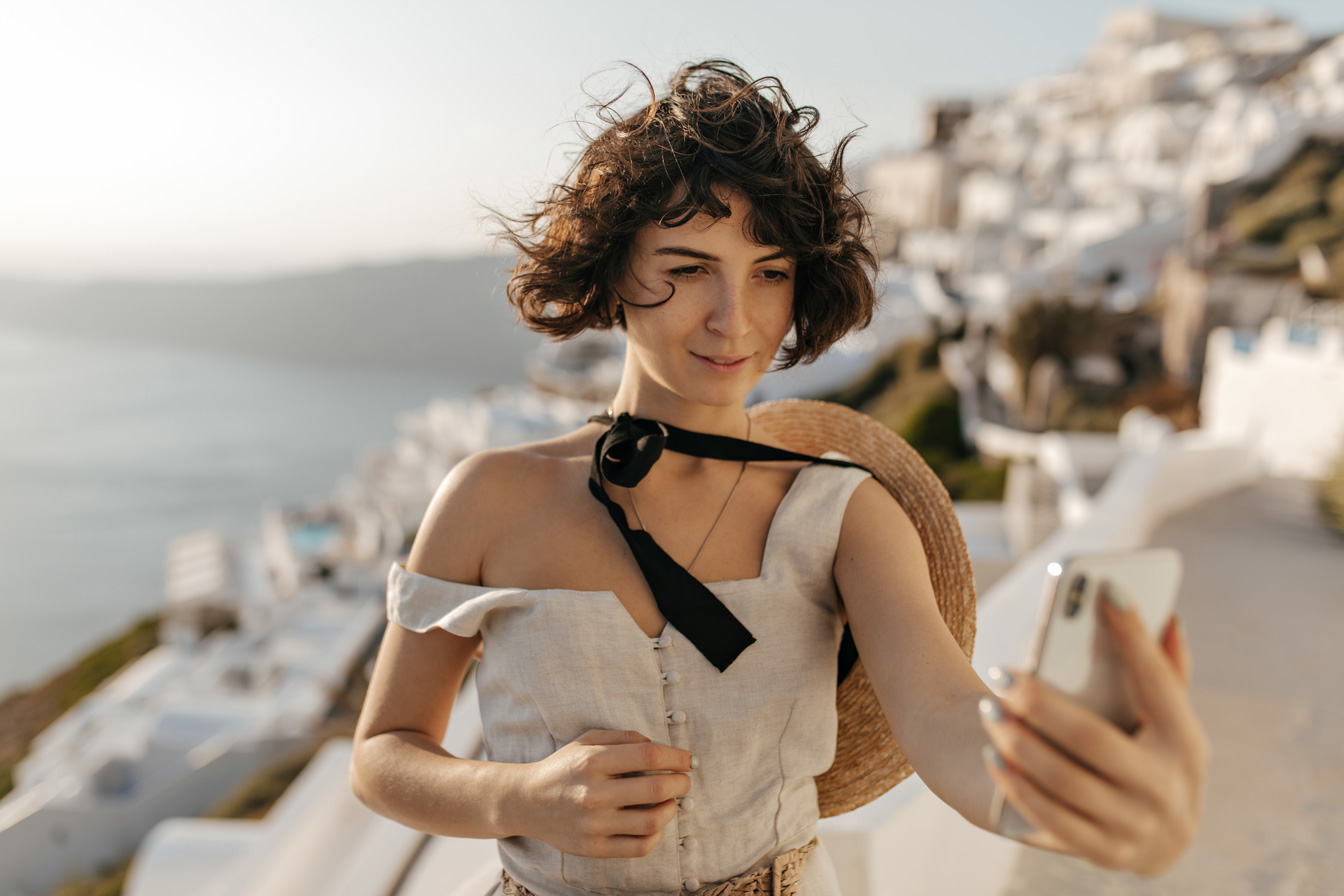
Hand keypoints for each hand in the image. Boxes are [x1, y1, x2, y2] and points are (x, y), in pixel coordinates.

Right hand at [510, 728, 696, 857]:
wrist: (526, 802)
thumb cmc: (563, 768)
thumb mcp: (587, 741)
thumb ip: (623, 737)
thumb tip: (660, 746)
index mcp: (593, 762)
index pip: (649, 755)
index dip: (677, 756)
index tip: (689, 759)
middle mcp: (594, 794)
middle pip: (657, 788)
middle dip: (681, 782)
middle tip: (684, 780)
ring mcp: (594, 824)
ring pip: (653, 821)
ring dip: (672, 808)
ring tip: (670, 801)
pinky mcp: (594, 848)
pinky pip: (640, 847)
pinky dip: (657, 834)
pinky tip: (655, 822)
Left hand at [979, 591, 1210, 874]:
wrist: (1162, 840)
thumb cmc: (1155, 755)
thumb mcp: (1169, 720)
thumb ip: (1167, 671)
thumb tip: (1169, 617)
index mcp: (1187, 744)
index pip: (1158, 682)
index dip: (1134, 636)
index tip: (1105, 590)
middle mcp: (1167, 789)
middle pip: (1093, 740)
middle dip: (1043, 706)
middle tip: (1000, 674)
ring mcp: (1137, 828)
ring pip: (1066, 784)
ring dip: (1021, 748)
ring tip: (988, 712)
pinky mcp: (1106, 854)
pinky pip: (1053, 823)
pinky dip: (1020, 790)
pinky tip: (993, 759)